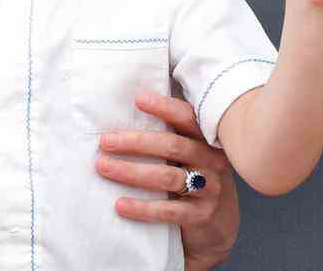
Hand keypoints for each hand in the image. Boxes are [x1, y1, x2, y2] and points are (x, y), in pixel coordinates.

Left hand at [96, 92, 236, 270]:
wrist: (218, 223)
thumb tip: (124, 112)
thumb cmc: (193, 177)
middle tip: (104, 141)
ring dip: (131, 172)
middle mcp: (211, 161)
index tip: (138, 99)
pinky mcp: (202, 215)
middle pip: (172, 146)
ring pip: (168, 177)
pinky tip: (120, 205)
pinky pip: (169, 211)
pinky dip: (142, 207)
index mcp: (205, 140)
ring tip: (103, 167)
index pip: (187, 118)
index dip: (165, 107)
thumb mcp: (189, 154)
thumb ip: (169, 135)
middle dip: (135, 142)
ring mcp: (210, 189)